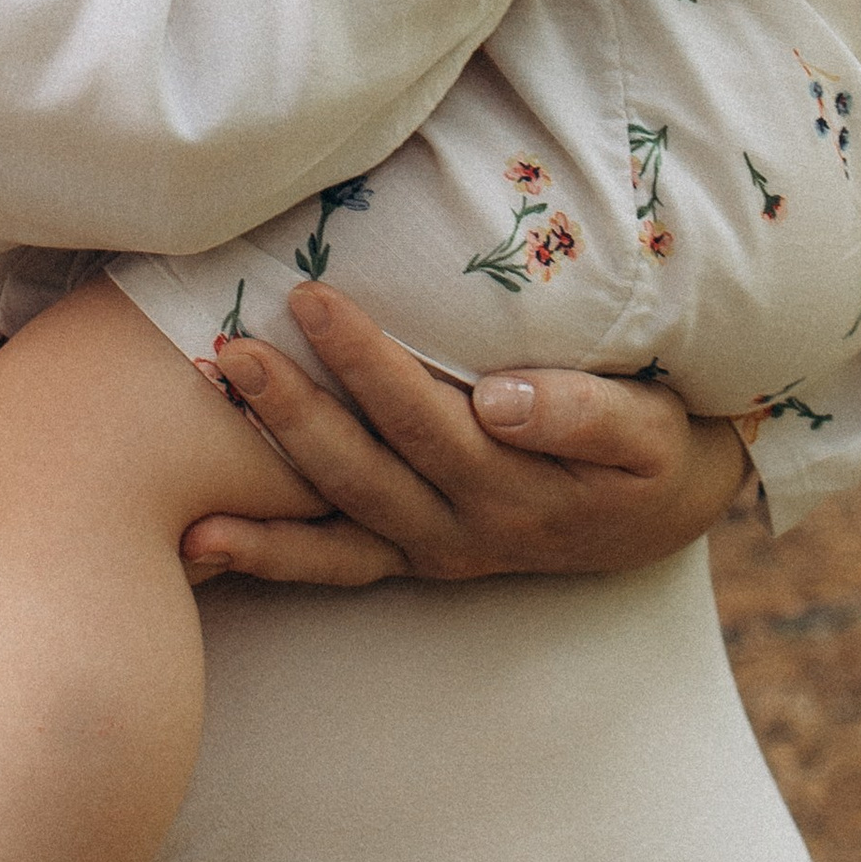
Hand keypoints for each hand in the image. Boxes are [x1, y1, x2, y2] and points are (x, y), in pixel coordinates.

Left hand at [178, 278, 750, 585]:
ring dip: (260, 479)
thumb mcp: (653, 433)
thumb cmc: (656, 447)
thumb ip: (586, 416)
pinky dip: (267, 555)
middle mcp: (461, 530)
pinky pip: (331, 563)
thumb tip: (499, 401)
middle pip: (361, 470)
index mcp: (517, 491)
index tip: (313, 297)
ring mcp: (428, 548)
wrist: (663, 508)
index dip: (367, 364)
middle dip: (291, 410)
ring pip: (334, 520)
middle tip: (229, 347)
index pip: (427, 420)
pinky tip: (197, 541)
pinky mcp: (408, 553)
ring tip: (200, 425)